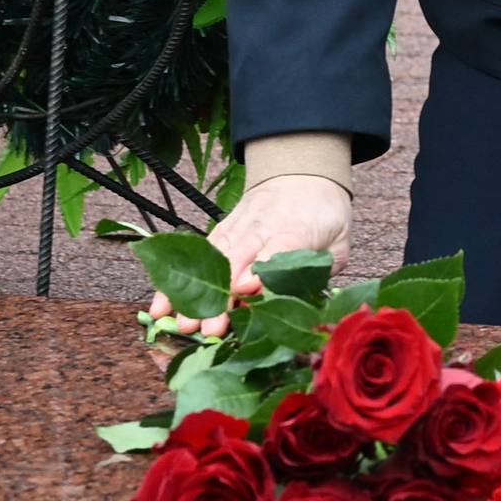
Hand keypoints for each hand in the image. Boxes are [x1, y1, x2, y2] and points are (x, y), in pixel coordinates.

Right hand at [148, 174, 352, 337]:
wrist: (302, 171)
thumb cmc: (323, 215)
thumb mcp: (337, 241)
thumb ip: (322, 268)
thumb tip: (302, 297)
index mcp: (296, 229)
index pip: (276, 250)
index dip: (260, 272)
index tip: (243, 292)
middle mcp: (261, 226)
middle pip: (237, 261)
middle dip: (220, 297)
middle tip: (208, 329)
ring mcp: (237, 226)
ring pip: (211, 259)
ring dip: (193, 291)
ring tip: (176, 323)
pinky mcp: (221, 230)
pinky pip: (198, 255)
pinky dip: (178, 278)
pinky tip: (162, 304)